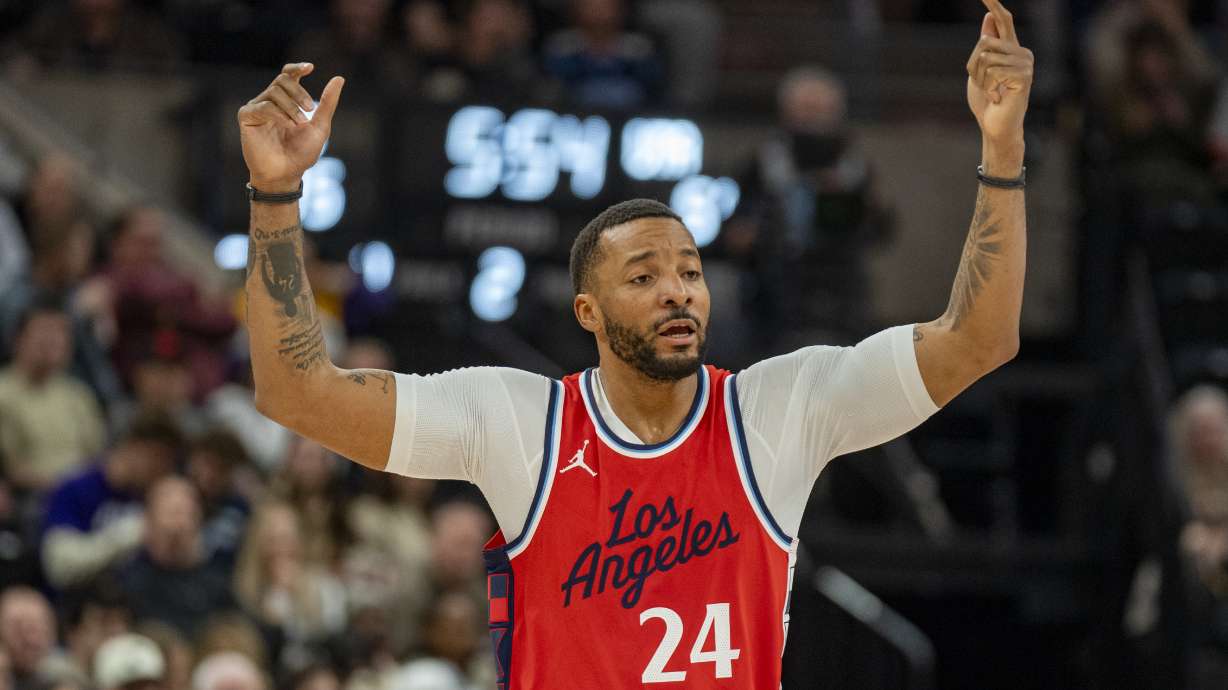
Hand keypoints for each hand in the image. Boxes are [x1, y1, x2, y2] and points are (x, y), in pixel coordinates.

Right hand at [238, 63, 344, 191]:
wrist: (286, 174)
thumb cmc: (302, 153)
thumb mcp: (320, 127)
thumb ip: (327, 103)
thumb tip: (339, 78)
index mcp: (287, 101)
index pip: (288, 75)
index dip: (297, 68)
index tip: (310, 68)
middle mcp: (270, 101)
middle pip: (282, 80)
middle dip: (299, 92)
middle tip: (311, 109)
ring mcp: (257, 108)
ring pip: (274, 92)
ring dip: (291, 106)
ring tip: (299, 123)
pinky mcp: (247, 117)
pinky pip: (262, 105)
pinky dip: (277, 113)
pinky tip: (286, 125)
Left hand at [966, 0, 1032, 147]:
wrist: (995, 127)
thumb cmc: (987, 102)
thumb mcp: (979, 71)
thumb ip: (986, 45)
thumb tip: (989, 16)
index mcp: (1010, 49)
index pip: (1004, 19)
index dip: (994, 3)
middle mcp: (1021, 52)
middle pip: (984, 42)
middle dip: (973, 66)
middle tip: (983, 85)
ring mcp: (1025, 63)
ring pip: (985, 57)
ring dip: (980, 79)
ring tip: (992, 92)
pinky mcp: (1024, 76)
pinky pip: (993, 70)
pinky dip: (988, 87)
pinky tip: (998, 97)